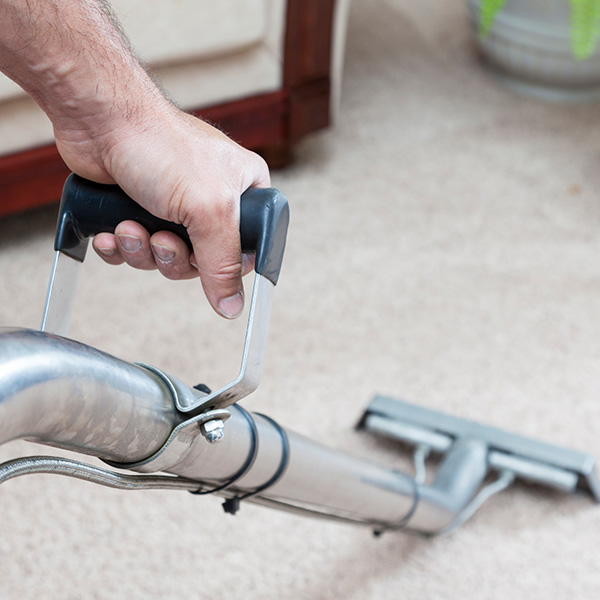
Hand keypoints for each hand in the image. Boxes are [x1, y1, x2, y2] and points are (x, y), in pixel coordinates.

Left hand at [54, 105, 270, 318]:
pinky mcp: (138, 209)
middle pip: (202, 260)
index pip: (248, 249)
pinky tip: (110, 231)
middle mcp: (211, 200)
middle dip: (173, 257)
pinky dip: (121, 247)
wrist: (99, 119)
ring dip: (142, 251)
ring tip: (129, 227)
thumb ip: (223, 262)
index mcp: (243, 192)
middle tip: (161, 239)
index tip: (204, 264)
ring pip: (164, 257)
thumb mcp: (209, 209)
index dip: (225, 265)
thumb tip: (233, 305)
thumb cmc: (160, 144)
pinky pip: (135, 250)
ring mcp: (173, 205)